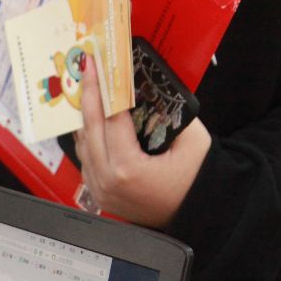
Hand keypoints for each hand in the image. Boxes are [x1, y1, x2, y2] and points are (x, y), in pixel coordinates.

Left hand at [73, 55, 210, 227]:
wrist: (197, 212)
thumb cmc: (197, 179)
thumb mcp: (192, 140)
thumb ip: (168, 113)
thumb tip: (145, 91)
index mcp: (127, 170)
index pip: (109, 120)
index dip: (103, 90)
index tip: (97, 69)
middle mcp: (107, 182)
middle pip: (89, 130)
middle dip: (87, 97)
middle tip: (86, 71)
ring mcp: (99, 190)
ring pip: (83, 146)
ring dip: (84, 117)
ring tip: (87, 90)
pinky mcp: (99, 194)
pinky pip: (86, 160)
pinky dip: (88, 137)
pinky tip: (91, 119)